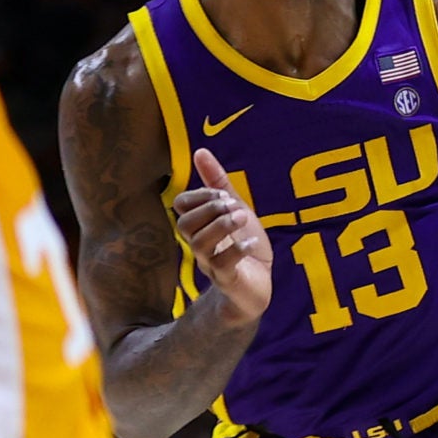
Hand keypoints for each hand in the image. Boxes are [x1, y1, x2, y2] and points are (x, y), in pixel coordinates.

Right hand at [169, 149, 272, 325]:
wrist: (257, 287)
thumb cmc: (242, 246)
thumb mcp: (234, 210)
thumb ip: (218, 183)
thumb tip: (200, 151)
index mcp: (200, 225)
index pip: (181, 206)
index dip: (200, 195)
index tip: (224, 194)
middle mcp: (200, 245)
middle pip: (185, 224)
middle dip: (209, 209)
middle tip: (233, 205)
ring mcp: (211, 263)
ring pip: (199, 244)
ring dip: (221, 226)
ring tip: (242, 217)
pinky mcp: (228, 279)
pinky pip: (223, 265)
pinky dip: (237, 250)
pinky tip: (250, 244)